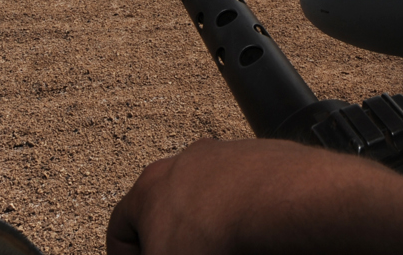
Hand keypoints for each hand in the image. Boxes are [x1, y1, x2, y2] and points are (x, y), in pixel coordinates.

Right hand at [106, 138, 402, 254]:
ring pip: (208, 198)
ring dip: (209, 226)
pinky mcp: (263, 159)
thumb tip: (167, 250)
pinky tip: (254, 237)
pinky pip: (246, 192)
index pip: (120, 226)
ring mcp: (226, 157)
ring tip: (225, 247)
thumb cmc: (220, 238)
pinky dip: (245, 216)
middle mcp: (185, 163)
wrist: (282, 202)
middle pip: (164, 208)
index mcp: (149, 188)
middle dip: (169, 238)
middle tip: (178, 252)